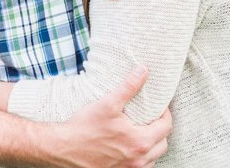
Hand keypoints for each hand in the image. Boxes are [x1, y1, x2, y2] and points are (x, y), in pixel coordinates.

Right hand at [56, 66, 171, 167]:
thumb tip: (143, 70)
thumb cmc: (85, 127)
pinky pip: (141, 167)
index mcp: (139, 141)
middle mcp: (138, 159)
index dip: (165, 114)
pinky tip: (131, 146)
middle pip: (163, 144)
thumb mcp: (108, 104)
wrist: (64, 149)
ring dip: (153, 145)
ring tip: (142, 131)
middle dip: (160, 129)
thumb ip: (129, 87)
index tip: (159, 107)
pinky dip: (142, 157)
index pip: (166, 127)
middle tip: (152, 118)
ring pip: (153, 158)